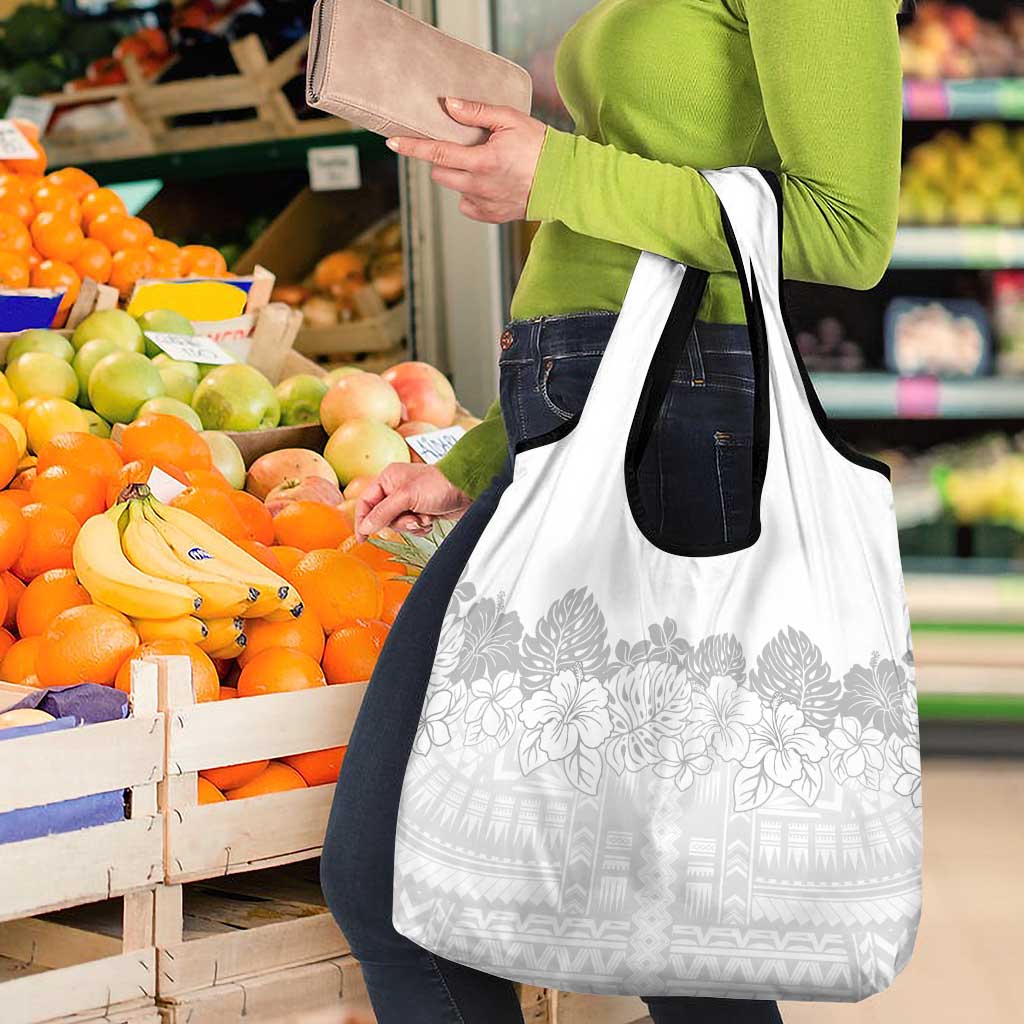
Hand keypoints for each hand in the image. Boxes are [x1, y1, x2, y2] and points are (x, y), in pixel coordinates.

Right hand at [354, 463, 472, 540]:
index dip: (362, 520)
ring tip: (424, 517)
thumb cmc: (439, 484)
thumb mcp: (406, 497)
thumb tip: (365, 526)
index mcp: (388, 479)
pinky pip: (412, 527)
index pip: (366, 502)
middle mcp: (396, 489)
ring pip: (398, 524)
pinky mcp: (421, 511)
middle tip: (412, 518)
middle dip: (398, 522)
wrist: (467, 489)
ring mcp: (409, 501)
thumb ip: (383, 512)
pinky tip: (431, 519)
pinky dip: (421, 527)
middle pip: (382, 517)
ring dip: (412, 525)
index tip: (362, 538)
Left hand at [385, 97, 546, 222]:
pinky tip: (488, 183)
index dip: (412, 147)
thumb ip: (476, 112)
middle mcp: (479, 186)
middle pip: (440, 173)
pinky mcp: (491, 216)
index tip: (393, 143)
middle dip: (442, 159)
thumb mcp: (510, 119)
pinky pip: (467, 205)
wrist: (564, 181)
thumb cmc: (540, 146)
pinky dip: (471, 193)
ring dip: (458, 175)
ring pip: (454, 188)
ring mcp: (484, 204)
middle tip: (460, 147)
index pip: (437, 153)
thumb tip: (448, 105)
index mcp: (482, 161)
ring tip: (481, 164)